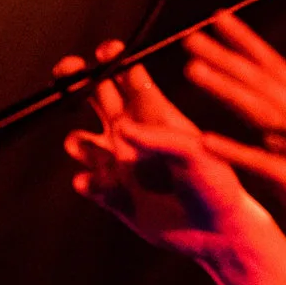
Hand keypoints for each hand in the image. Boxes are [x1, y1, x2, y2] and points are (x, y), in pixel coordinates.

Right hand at [56, 40, 285, 284]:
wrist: (218, 231)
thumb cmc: (216, 183)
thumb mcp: (193, 153)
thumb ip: (158, 138)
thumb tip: (120, 127)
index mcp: (154, 113)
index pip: (124, 74)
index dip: (110, 59)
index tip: (104, 52)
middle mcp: (132, 133)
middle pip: (92, 96)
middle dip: (74, 81)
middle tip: (67, 77)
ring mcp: (120, 164)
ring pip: (81, 141)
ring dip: (80, 143)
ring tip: (96, 152)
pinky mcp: (114, 196)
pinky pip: (87, 183)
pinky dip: (87, 182)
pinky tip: (98, 185)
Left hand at [181, 12, 285, 260]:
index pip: (274, 66)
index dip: (246, 39)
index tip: (217, 16)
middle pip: (263, 81)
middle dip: (226, 55)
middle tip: (190, 36)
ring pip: (262, 111)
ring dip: (226, 89)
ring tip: (192, 71)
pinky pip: (263, 165)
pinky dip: (235, 151)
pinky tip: (206, 141)